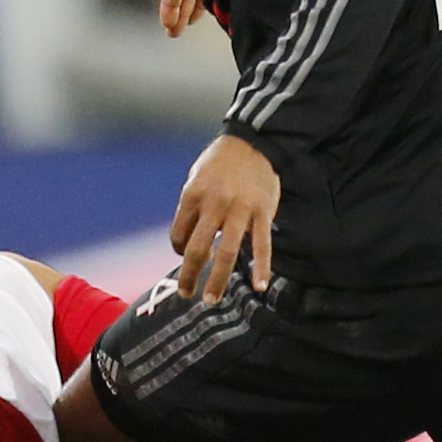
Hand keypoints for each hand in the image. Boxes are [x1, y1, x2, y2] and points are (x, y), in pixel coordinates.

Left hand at [171, 133, 278, 302]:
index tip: (186, 256)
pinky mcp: (262, 212)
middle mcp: (213, 206)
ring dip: (218, 280)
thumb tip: (188, 243)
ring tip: (211, 298)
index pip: (179, 235)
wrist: (253, 142)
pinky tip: (259, 285)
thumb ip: (191, 210)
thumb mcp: (196, 180)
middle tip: (187, 294)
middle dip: (190, 276)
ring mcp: (239, 210)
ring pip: (227, 253)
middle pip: (198, 250)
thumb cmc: (220, 163)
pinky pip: (261, 245)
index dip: (180, 251)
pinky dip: (261, 267)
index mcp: (192, 197)